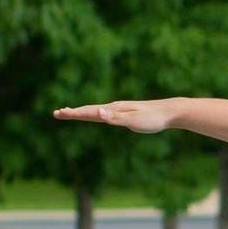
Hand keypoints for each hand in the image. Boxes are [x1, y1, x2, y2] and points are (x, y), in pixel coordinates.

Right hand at [52, 100, 173, 133]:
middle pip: (89, 110)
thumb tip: (98, 112)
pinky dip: (95, 114)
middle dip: (73, 112)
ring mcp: (121, 109)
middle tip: (57, 113)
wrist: (170, 112)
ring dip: (82, 112)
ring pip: (97, 111)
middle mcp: (115, 107)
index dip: (73, 114)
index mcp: (114, 109)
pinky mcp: (127, 113)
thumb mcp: (134, 120)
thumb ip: (115, 118)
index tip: (58, 113)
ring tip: (71, 112)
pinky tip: (97, 115)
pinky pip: (106, 113)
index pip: (89, 112)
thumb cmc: (153, 118)